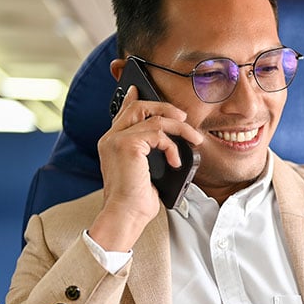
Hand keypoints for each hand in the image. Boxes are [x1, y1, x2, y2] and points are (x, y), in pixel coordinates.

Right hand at [89, 86, 203, 250]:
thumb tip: (170, 142)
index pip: (123, 112)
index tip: (141, 88)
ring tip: (193, 139)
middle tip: (183, 118)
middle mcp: (110, 138)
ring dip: (180, 128)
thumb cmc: (135, 200)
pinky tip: (175, 161)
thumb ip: (149, 152)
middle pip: (138, 106)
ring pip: (154, 118)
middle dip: (164, 107)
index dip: (134, 98)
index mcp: (111, 143)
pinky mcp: (127, 145)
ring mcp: (117, 140)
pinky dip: (173, 146)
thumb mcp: (144, 171)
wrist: (125, 215)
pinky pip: (158, 133)